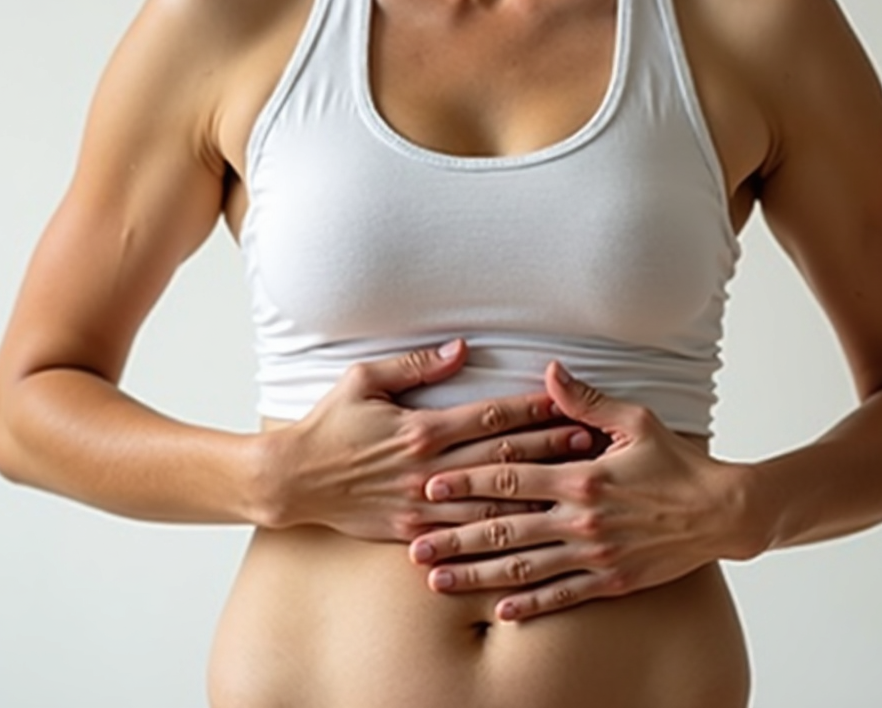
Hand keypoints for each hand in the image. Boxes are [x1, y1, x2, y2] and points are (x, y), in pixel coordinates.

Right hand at [249, 340, 595, 539]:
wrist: (292, 479)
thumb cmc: (328, 424)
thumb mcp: (364, 380)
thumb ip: (416, 365)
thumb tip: (462, 348)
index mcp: (420, 429)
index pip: (489, 416)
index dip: (530, 408)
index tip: (565, 402)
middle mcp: (427, 468)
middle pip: (502, 458)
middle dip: (548, 448)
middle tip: (590, 442)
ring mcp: (421, 503)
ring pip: (491, 501)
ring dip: (534, 492)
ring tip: (573, 485)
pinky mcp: (411, 529)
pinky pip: (462, 533)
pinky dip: (498, 532)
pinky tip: (529, 530)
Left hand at [408, 361, 764, 620]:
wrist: (721, 512)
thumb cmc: (677, 463)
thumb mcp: (635, 421)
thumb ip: (586, 401)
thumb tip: (550, 371)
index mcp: (581, 477)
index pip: (510, 478)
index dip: (465, 482)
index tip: (429, 488)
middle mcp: (581, 519)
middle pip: (504, 528)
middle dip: (455, 537)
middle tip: (414, 546)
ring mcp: (594, 554)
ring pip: (523, 567)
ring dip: (477, 575)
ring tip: (438, 582)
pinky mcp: (610, 581)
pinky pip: (562, 595)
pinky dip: (529, 605)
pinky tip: (498, 611)